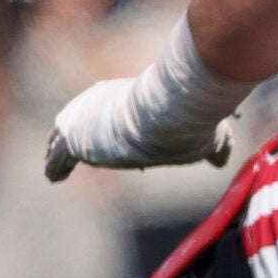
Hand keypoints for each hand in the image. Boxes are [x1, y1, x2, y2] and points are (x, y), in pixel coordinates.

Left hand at [44, 76, 233, 181]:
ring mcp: (83, 122)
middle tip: (82, 158)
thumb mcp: (207, 133)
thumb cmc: (190, 119)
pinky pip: (58, 158)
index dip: (115, 135)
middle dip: (82, 140)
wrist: (170, 114)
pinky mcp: (72, 140)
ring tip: (55, 165)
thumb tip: (225, 160)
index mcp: (128, 99)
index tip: (118, 148)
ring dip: (60, 152)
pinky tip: (53, 178)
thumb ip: (215, 145)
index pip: (115, 119)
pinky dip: (56, 168)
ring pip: (64, 139)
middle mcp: (101, 105)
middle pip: (86, 126)